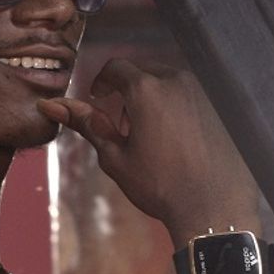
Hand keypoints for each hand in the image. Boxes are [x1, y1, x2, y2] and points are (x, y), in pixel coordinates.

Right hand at [38, 59, 259, 239]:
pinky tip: (178, 140)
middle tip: (124, 126)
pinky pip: (191, 95)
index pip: (115, 66)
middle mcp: (177, 80)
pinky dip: (177, 107)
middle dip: (127, 91)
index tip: (98, 99)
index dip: (101, 81)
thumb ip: (87, 125)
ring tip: (151, 135)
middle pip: (143, 71)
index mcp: (146, 89)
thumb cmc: (161, 185)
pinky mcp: (222, 106)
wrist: (214, 207)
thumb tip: (51, 105)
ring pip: (169, 82)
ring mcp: (204, 91)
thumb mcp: (115, 157)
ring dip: (153, 98)